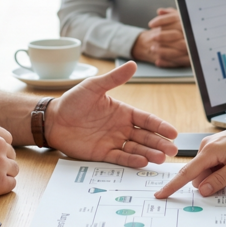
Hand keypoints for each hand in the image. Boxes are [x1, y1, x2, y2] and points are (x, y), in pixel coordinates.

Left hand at [46, 61, 178, 166]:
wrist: (53, 120)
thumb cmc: (73, 101)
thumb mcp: (94, 87)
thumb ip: (114, 79)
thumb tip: (132, 64)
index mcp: (123, 112)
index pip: (147, 120)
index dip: (160, 126)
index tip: (173, 132)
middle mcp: (121, 128)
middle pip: (146, 137)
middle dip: (160, 143)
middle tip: (173, 150)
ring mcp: (113, 141)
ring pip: (136, 149)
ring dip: (149, 153)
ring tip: (160, 158)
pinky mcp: (103, 153)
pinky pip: (120, 157)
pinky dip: (132, 160)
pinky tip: (142, 162)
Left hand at [132, 8, 189, 66]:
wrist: (202, 41)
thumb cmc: (186, 28)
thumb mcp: (180, 18)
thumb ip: (170, 14)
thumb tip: (160, 11)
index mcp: (189, 22)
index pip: (175, 19)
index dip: (162, 21)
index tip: (151, 24)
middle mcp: (192, 34)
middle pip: (177, 34)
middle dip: (163, 36)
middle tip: (152, 37)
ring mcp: (194, 47)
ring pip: (180, 47)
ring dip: (164, 50)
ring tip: (153, 49)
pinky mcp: (192, 59)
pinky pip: (181, 61)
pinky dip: (168, 62)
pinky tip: (158, 61)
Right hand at [155, 117, 225, 198]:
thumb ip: (220, 180)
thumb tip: (203, 190)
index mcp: (210, 151)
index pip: (187, 173)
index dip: (173, 186)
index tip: (160, 195)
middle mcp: (206, 147)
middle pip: (199, 175)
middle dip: (212, 182)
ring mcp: (210, 146)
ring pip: (207, 171)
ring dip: (219, 176)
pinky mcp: (215, 147)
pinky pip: (212, 165)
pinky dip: (221, 170)